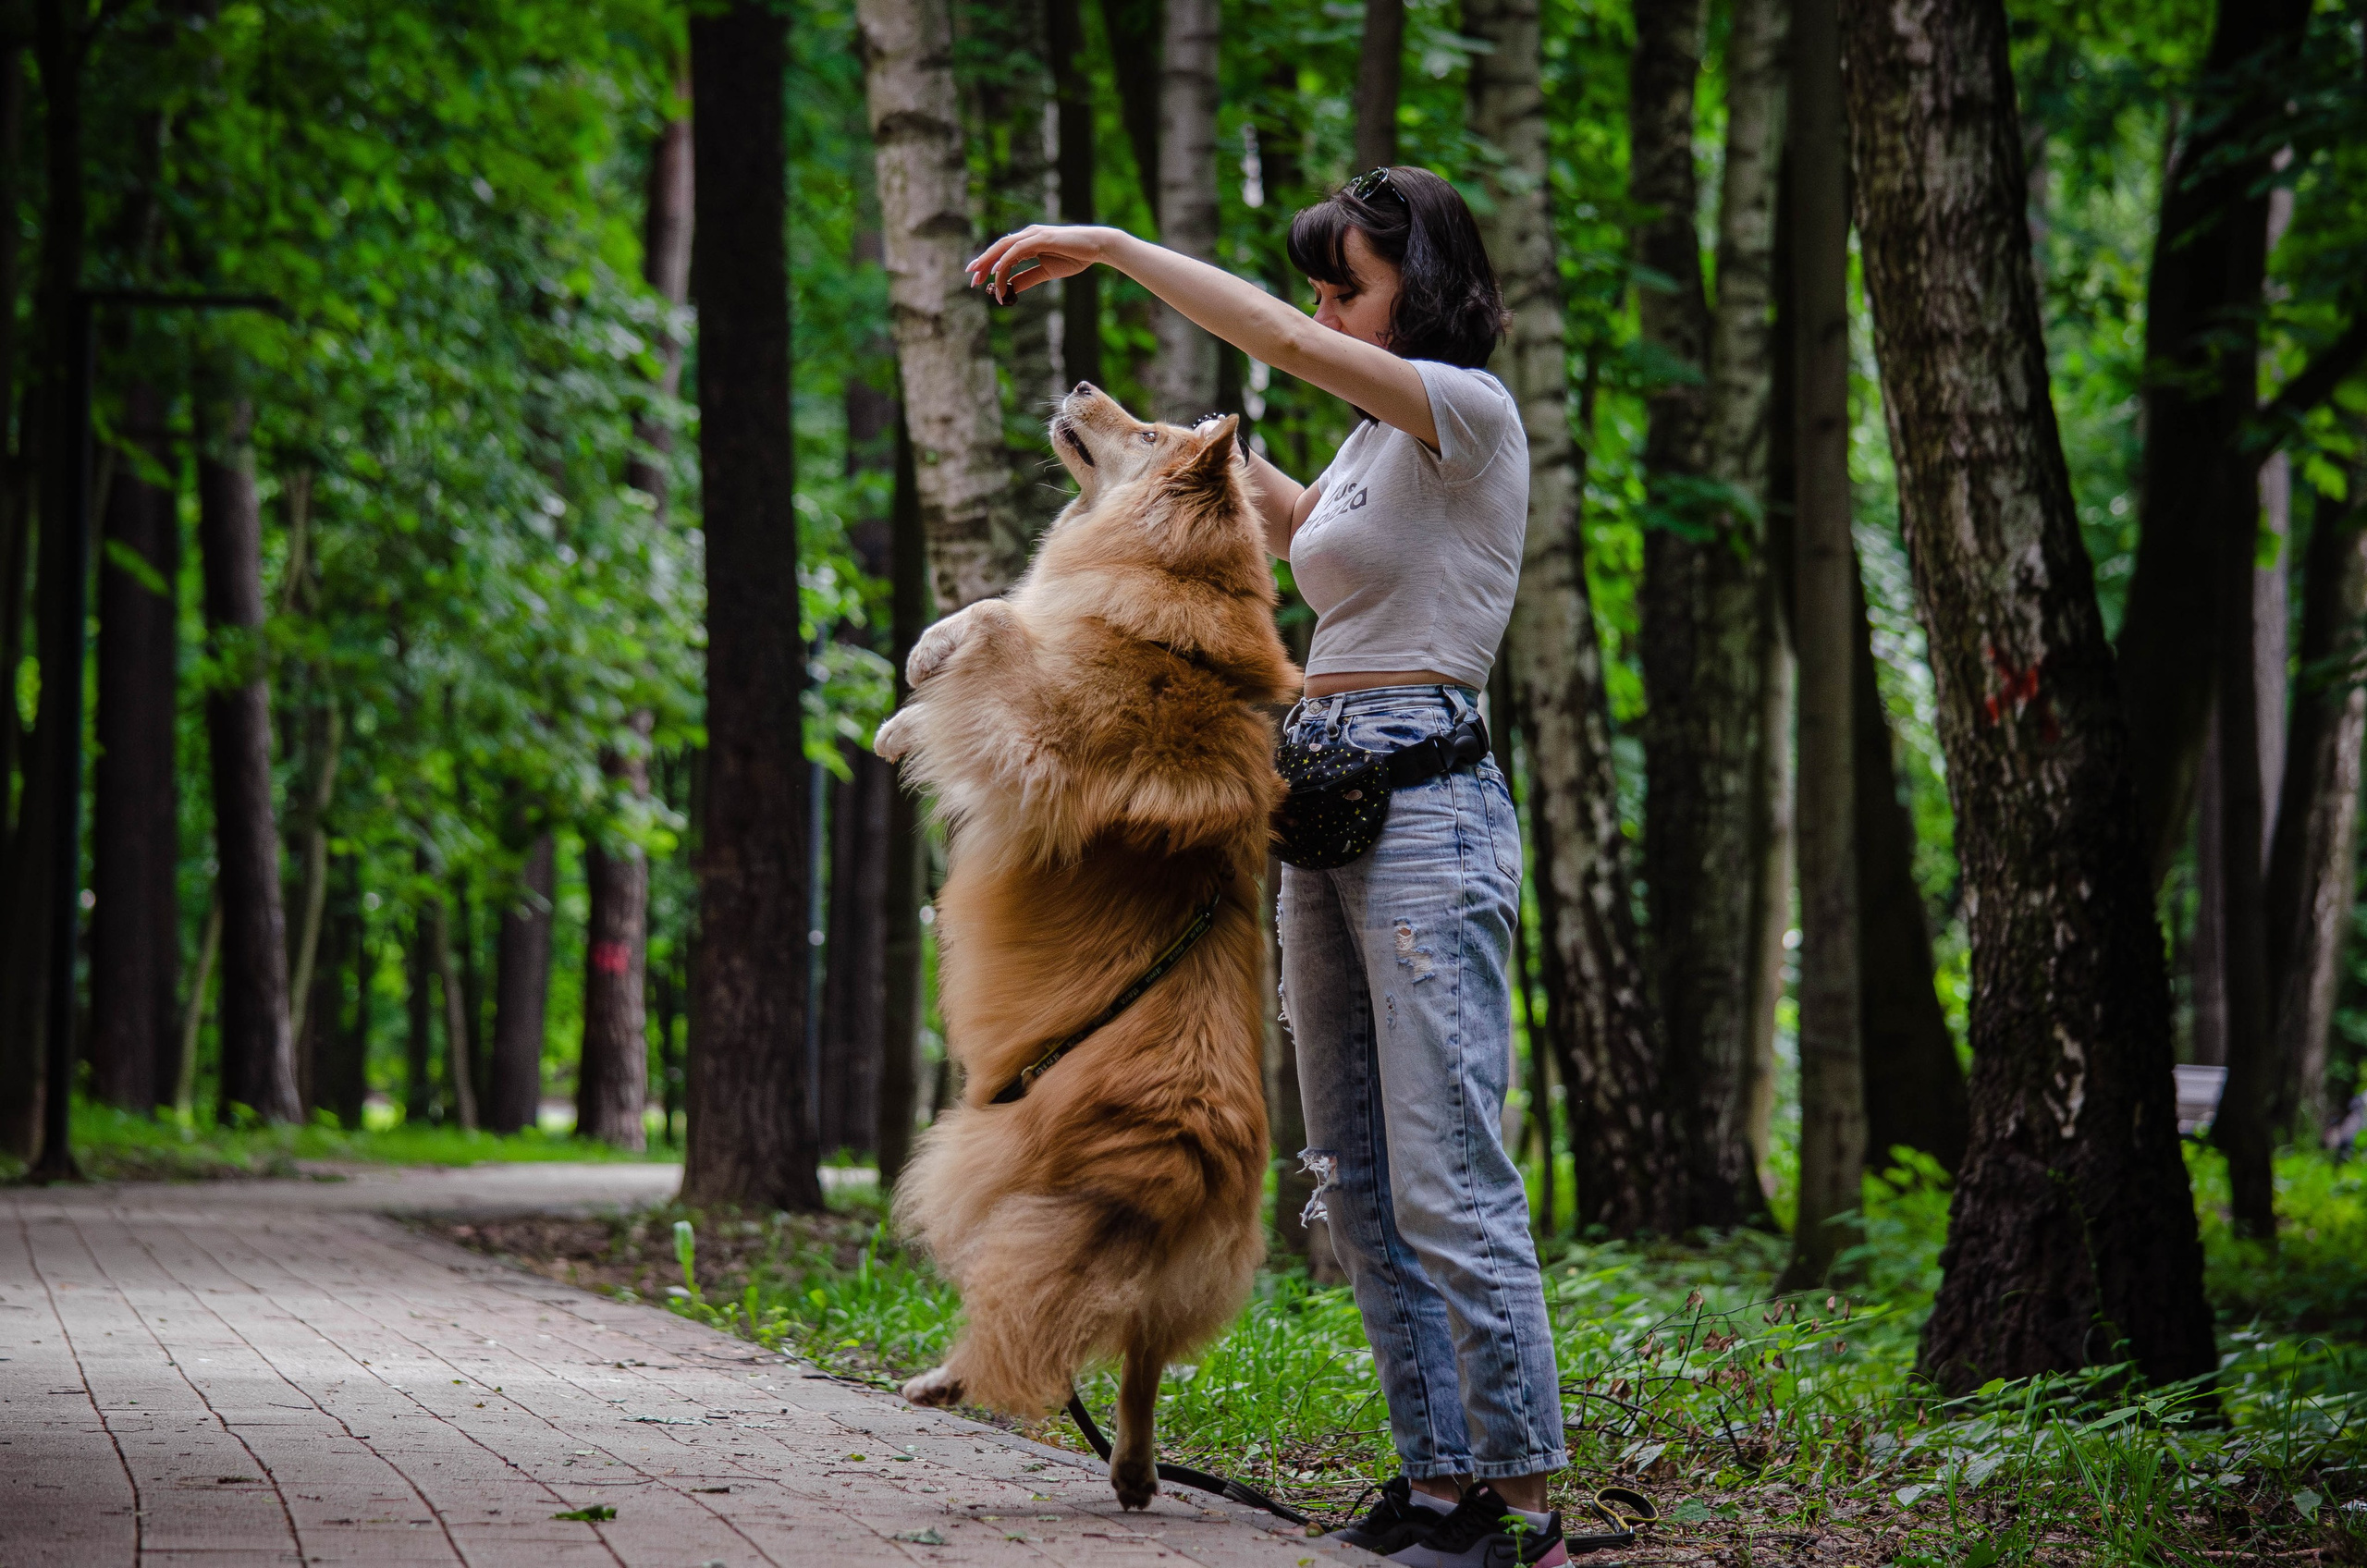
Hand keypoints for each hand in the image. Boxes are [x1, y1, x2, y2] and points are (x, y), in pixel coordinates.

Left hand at [966, 225, 1115, 302]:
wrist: (1096, 247)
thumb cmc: (1075, 257)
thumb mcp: (1046, 272)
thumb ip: (1028, 278)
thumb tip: (1010, 289)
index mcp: (1028, 243)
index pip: (1002, 254)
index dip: (988, 266)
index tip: (978, 281)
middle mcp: (1028, 235)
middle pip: (998, 248)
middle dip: (982, 263)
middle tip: (971, 280)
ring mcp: (1034, 235)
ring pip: (1004, 247)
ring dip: (989, 262)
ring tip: (978, 276)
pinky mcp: (1041, 238)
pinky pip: (1017, 249)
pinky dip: (1005, 259)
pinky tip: (996, 271)